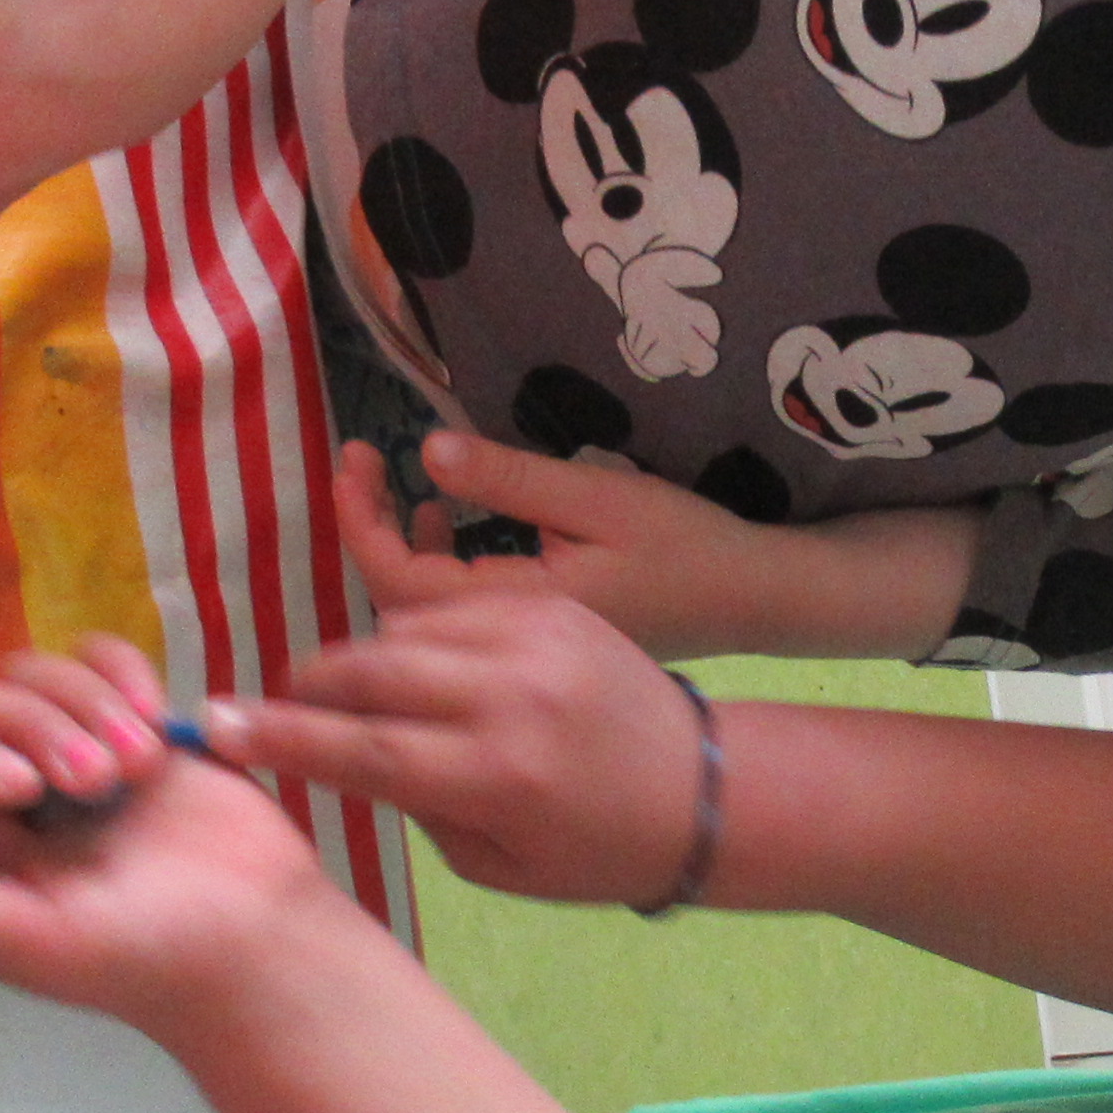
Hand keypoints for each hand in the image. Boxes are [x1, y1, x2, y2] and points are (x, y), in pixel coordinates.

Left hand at [0, 636, 350, 1025]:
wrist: (262, 939)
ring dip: (86, 704)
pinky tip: (156, 722)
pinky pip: (97, 659)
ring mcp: (67, 753)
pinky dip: (122, 673)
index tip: (21, 787)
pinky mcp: (128, 725)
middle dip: (34, 726)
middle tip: (97, 784)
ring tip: (138, 767)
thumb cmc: (144, 955)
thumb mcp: (25, 941)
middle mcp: (2, 799)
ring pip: (33, 673)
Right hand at [201, 509, 713, 908]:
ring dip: (361, 655)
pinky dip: (417, 630)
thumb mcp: (493, 862)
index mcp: (497, 776)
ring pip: (405, 626)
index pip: (363, 750)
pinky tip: (413, 661)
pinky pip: (454, 604)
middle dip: (308, 685)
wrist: (703, 788)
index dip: (282, 738)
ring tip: (341, 687)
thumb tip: (341, 753)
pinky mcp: (555, 606)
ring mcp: (536, 639)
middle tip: (277, 705)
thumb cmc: (591, 849)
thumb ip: (412, 803)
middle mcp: (512, 698)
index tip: (216, 728)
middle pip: (371, 671)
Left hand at [381, 433, 978, 661]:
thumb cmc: (692, 549)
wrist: (757, 605)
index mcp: (518, 615)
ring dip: (400, 551)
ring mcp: (519, 660)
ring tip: (398, 489)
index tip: (355, 453)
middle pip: (396, 608)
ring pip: (423, 619)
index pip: (403, 579)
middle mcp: (507, 653)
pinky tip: (444, 523)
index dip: (363, 518)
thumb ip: (513, 482)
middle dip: (369, 533)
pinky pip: (458, 621)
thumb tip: (427, 452)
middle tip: (362, 463)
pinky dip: (437, 570)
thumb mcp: (603, 500)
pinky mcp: (534, 651)